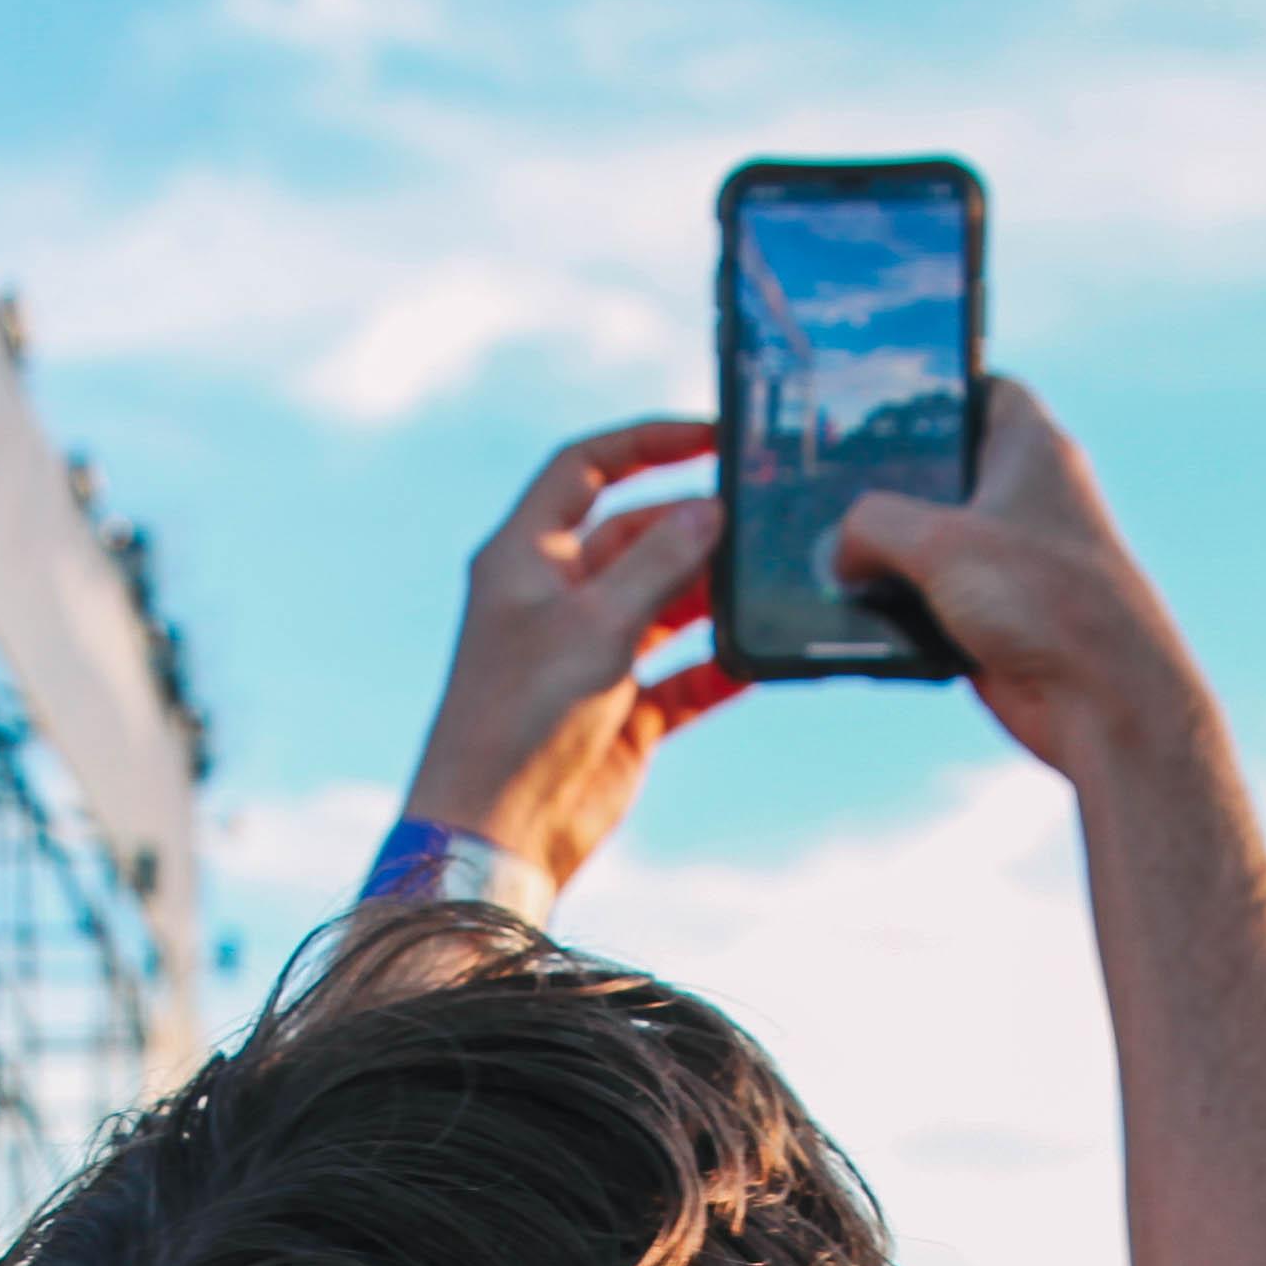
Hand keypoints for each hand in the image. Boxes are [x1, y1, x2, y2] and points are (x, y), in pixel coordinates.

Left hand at [399, 417, 742, 893]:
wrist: (498, 831)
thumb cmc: (522, 716)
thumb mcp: (596, 623)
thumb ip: (659, 563)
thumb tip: (712, 511)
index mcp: (525, 556)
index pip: (585, 467)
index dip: (645, 441)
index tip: (711, 435)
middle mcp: (555, 597)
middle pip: (636, 535)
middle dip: (694, 526)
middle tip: (758, 522)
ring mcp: (589, 654)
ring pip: (664, 604)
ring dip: (712, 594)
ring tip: (767, 582)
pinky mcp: (620, 711)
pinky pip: (683, 676)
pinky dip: (719, 667)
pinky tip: (759, 659)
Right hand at [826, 381, 1217, 793]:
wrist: (1103, 702)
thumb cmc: (1047, 601)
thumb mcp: (937, 542)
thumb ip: (872, 525)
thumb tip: (839, 551)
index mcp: (1032, 448)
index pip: (985, 389)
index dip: (937, 386)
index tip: (883, 394)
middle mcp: (1027, 497)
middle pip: (945, 471)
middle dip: (890, 481)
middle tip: (830, 479)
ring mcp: (1013, 560)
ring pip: (933, 541)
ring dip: (888, 554)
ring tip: (832, 553)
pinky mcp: (998, 616)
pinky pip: (934, 599)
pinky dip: (901, 606)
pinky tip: (860, 612)